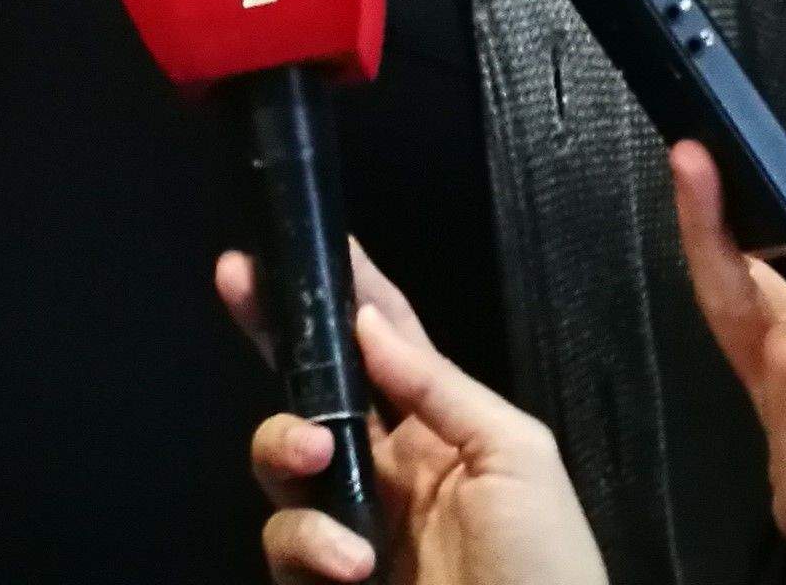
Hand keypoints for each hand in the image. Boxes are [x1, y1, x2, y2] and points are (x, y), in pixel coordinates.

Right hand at [221, 244, 605, 584]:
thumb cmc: (547, 561)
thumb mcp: (516, 456)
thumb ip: (438, 386)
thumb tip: (368, 320)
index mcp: (438, 426)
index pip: (382, 342)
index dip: (346, 289)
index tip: (308, 235)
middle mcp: (385, 467)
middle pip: (311, 388)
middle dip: (272, 334)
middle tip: (238, 285)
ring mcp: (351, 524)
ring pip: (281, 461)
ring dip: (287, 448)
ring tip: (318, 466)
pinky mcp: (326, 580)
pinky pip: (285, 545)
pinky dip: (309, 544)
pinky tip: (352, 564)